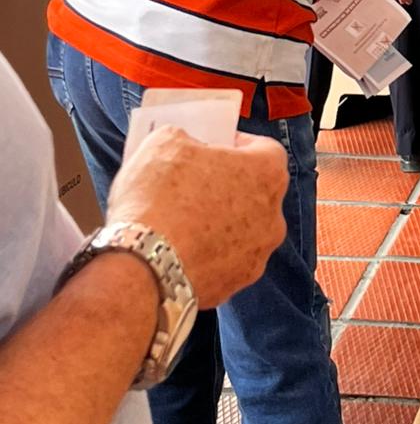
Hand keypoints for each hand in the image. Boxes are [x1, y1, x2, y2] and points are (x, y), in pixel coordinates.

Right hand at [107, 126, 287, 308]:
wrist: (142, 267)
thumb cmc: (159, 198)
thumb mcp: (165, 142)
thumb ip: (186, 137)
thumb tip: (185, 145)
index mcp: (268, 172)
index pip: (263, 149)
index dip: (235, 145)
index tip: (212, 147)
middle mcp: (274, 215)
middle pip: (254, 191)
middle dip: (228, 184)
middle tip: (193, 181)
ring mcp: (257, 255)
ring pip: (241, 230)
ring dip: (219, 222)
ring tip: (181, 218)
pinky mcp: (235, 285)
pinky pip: (224, 261)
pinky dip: (207, 254)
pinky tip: (178, 248)